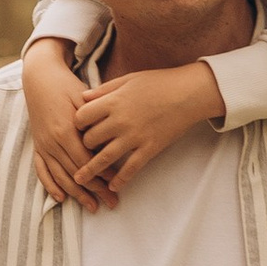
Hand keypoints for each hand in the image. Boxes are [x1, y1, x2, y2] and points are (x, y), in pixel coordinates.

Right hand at [20, 39, 105, 206]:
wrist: (40, 78)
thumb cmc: (66, 87)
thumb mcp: (84, 99)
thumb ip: (95, 121)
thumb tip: (109, 143)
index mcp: (66, 130)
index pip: (86, 160)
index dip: (101, 175)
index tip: (116, 185)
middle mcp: (52, 141)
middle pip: (75, 173)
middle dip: (95, 190)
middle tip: (111, 203)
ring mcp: (43, 145)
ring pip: (60, 176)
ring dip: (76, 194)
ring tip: (92, 207)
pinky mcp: (37, 145)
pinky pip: (42, 170)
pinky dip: (50, 185)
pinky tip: (61, 198)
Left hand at [70, 60, 220, 200]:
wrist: (188, 93)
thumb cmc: (159, 82)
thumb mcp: (128, 80)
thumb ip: (104, 90)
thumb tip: (83, 98)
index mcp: (113, 102)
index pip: (82, 117)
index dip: (78, 123)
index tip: (80, 127)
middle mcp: (120, 121)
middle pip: (90, 139)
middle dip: (85, 144)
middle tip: (87, 148)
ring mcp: (135, 137)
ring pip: (105, 158)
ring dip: (90, 171)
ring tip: (80, 180)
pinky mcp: (149, 148)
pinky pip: (131, 168)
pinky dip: (120, 179)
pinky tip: (113, 186)